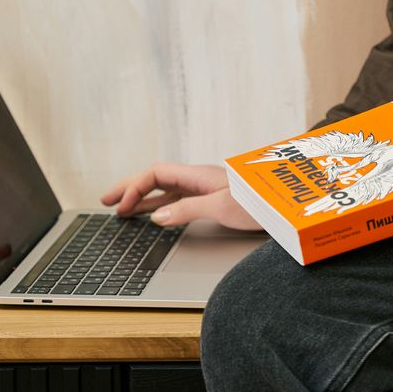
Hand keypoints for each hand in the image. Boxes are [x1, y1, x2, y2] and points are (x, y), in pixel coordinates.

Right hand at [100, 163, 261, 230]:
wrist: (287, 205)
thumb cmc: (260, 202)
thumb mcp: (221, 207)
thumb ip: (187, 210)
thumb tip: (157, 217)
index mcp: (198, 175)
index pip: (155, 174)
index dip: (134, 188)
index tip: (121, 207)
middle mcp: (199, 179)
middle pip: (156, 179)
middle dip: (130, 189)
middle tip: (106, 202)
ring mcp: (205, 189)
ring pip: (165, 191)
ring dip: (143, 200)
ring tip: (123, 210)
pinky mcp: (213, 199)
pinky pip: (178, 200)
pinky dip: (160, 207)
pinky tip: (155, 216)